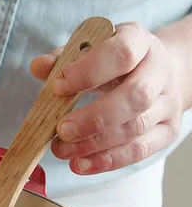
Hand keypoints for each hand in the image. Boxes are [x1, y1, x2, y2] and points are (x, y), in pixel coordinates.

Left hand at [30, 22, 183, 174]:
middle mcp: (159, 71)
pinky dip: (106, 161)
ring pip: (136, 127)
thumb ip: (63, 58)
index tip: (57, 86)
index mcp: (139, 42)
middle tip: (61, 130)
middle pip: (135, 96)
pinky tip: (80, 164)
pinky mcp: (167, 130)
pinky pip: (139, 150)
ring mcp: (167, 102)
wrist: (155, 74)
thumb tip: (39, 66)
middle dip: (94, 118)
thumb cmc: (113, 63)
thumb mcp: (90, 51)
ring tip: (62, 150)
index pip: (122, 53)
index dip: (88, 71)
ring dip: (94, 144)